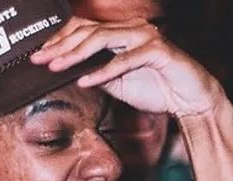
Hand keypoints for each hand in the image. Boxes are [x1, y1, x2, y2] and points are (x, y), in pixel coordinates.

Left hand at [32, 17, 222, 117]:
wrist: (192, 100)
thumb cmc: (158, 89)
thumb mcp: (120, 84)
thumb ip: (98, 75)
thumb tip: (70, 75)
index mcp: (122, 33)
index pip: (84, 29)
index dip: (60, 40)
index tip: (40, 56)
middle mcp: (132, 29)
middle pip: (88, 31)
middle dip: (61, 46)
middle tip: (40, 60)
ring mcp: (145, 37)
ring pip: (103, 39)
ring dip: (76, 54)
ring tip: (57, 67)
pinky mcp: (158, 51)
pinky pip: (125, 60)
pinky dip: (103, 71)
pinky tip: (86, 81)